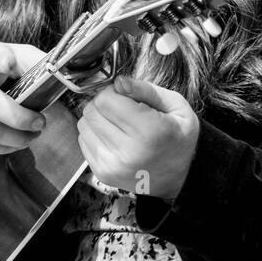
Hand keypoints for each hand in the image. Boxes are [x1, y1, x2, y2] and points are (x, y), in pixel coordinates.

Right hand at [0, 41, 47, 154]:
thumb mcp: (13, 55)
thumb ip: (35, 63)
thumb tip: (64, 76)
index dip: (0, 60)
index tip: (7, 63)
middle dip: (21, 120)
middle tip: (40, 124)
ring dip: (15, 139)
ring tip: (32, 136)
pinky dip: (2, 148)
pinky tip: (15, 143)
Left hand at [77, 74, 200, 201]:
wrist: (177, 178)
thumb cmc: (178, 138)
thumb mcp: (177, 107)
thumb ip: (147, 90)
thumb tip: (119, 82)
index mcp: (149, 131)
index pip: (106, 100)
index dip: (113, 92)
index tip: (126, 96)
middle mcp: (128, 151)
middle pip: (92, 111)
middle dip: (104, 103)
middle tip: (122, 109)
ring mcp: (112, 165)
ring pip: (84, 125)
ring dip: (97, 118)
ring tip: (118, 124)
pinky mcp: (101, 172)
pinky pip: (83, 141)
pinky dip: (95, 134)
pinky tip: (113, 137)